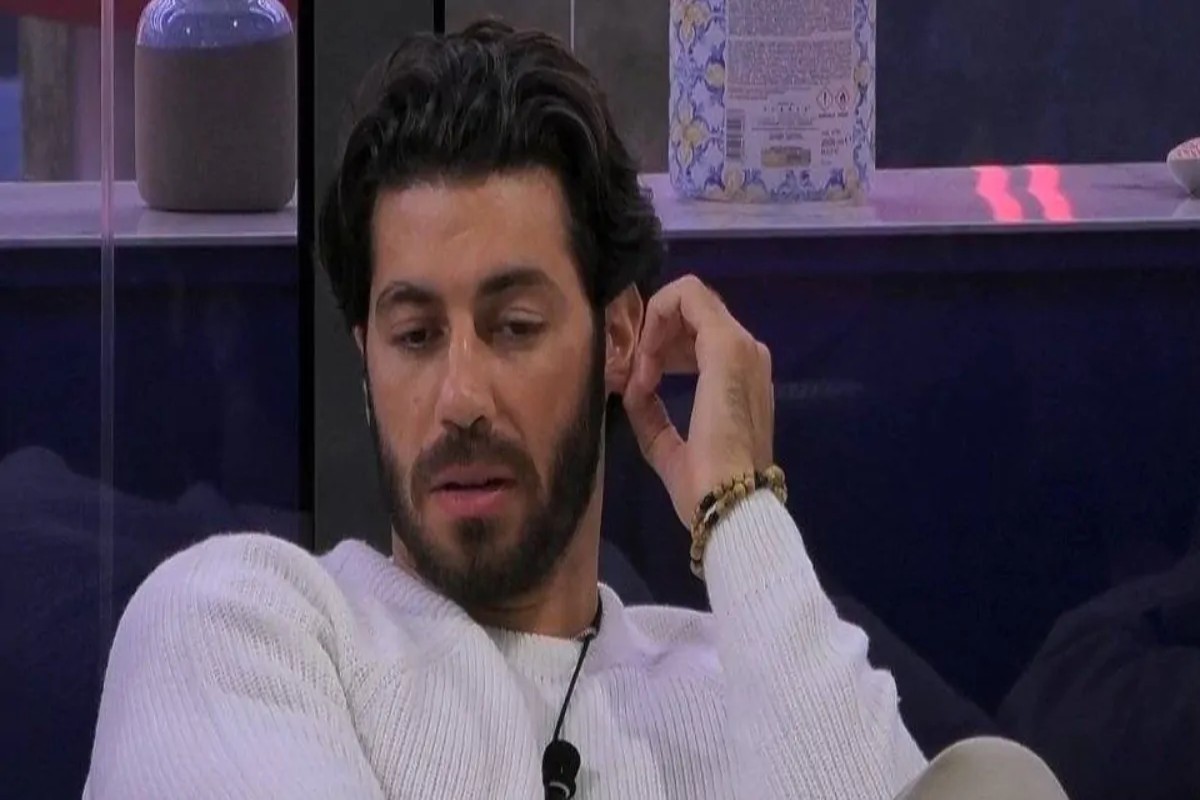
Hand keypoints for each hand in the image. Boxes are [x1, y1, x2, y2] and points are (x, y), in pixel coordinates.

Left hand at [622, 276, 774, 528]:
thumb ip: (649, 411)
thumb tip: (631, 386)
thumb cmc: (704, 484)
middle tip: (632, 372)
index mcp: (739, 377)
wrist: (727, 503)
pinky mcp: (726, 346)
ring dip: (653, 329)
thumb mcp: (665, 444)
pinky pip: (687, 298)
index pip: (697, 333)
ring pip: (689, 300)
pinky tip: (646, 370)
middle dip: (653, 333)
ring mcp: (740, 347)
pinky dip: (655, 324)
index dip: (659, 344)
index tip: (638, 380)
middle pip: (693, 313)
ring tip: (639, 374)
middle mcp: (747, 354)